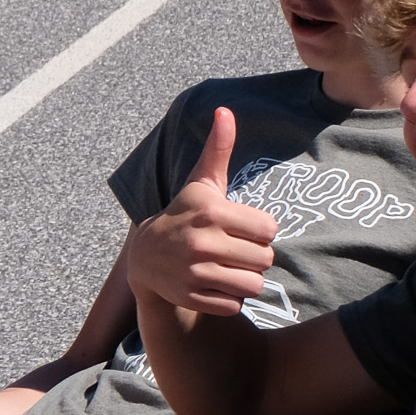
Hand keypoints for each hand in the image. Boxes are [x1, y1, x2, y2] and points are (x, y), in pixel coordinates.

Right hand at [126, 108, 277, 319]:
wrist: (144, 257)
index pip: (270, 230)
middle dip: (255, 257)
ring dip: (246, 280)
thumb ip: (218, 149)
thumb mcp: (201, 183)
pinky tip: (214, 284)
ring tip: (227, 268)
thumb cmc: (184, 215)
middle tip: (233, 250)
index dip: (259, 231)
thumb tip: (225, 110)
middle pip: (266, 259)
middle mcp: (203, 243)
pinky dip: (230, 299)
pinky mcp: (192, 298)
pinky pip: (236, 304)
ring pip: (254, 285)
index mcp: (212, 213)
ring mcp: (195, 273)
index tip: (240, 229)